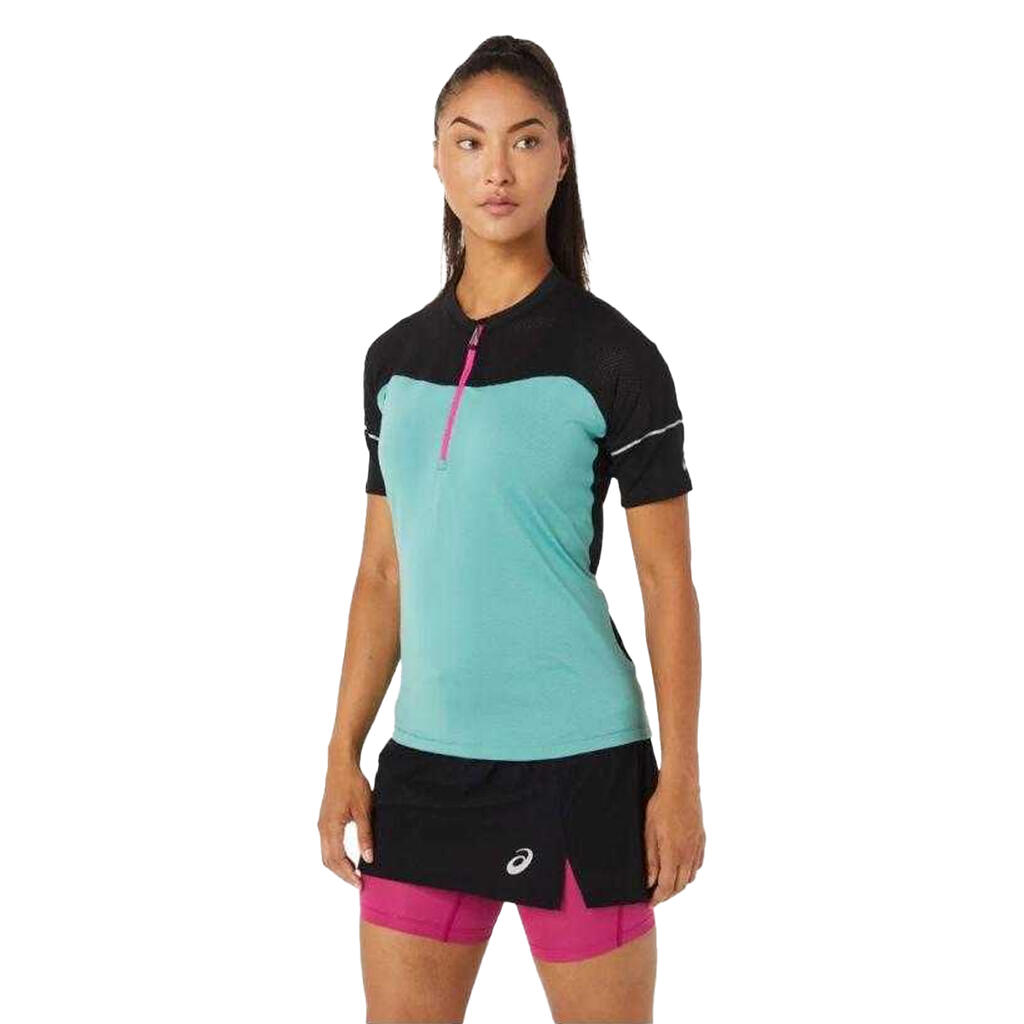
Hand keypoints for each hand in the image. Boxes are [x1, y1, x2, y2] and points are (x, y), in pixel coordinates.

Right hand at [318, 757, 373, 889]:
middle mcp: (322, 828)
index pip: (336, 859)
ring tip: (355, 874)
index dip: (347, 874)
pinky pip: (327, 845)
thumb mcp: (364, 810)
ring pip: (326, 854)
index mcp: (330, 827)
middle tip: (358, 883)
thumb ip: (365, 835)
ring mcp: (322, 825)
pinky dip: (337, 856)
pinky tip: (349, 858)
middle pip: (328, 861)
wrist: (341, 766)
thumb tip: (369, 858)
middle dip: (342, 874)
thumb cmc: (353, 785)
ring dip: (339, 866)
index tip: (360, 884)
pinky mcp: (325, 821)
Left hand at [644, 774, 704, 906]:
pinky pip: (697, 864)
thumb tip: (650, 882)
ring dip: (679, 884)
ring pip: (690, 877)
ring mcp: (696, 848)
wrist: (681, 787)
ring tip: (667, 883)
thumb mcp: (649, 832)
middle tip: (656, 895)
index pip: (667, 886)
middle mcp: (688, 855)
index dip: (658, 897)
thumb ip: (651, 859)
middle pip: (680, 885)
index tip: (650, 902)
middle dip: (668, 894)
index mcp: (673, 854)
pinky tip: (681, 868)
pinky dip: (689, 872)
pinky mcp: (701, 840)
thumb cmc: (661, 806)